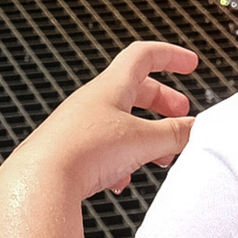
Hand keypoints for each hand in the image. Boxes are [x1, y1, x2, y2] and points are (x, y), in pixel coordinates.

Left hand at [13, 42, 197, 199]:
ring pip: (121, 123)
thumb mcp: (143, 141)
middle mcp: (92, 101)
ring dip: (145, 136)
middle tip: (181, 118)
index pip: (144, 56)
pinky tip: (121, 180)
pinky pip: (102, 149)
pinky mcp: (69, 151)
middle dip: (163, 103)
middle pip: (135, 90)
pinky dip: (121, 160)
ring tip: (160, 157)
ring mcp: (78, 126)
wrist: (39, 181)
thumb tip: (197, 129)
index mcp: (111, 87)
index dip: (171, 57)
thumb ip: (175, 134)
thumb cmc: (83, 152)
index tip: (190, 64)